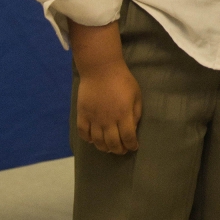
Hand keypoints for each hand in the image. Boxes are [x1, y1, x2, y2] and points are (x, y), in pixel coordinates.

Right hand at [70, 18, 141, 153]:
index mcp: (123, 115)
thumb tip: (133, 128)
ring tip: (109, 147)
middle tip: (121, 150)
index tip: (133, 147)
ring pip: (97, 142)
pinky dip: (88, 140)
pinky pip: (83, 133)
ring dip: (104, 147)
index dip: (132, 145)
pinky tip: (93, 139)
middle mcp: (108, 120)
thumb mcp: (136, 94)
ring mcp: (94, 119)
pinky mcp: (82, 115)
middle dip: (119, 150)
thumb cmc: (122, 80)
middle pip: (113, 144)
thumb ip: (136, 113)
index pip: (128, 138)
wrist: (100, 69)